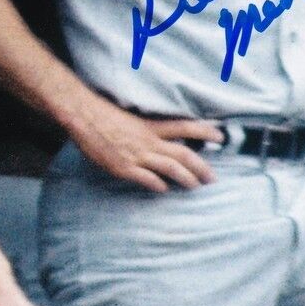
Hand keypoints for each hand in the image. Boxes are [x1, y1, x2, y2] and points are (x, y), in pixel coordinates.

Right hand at [68, 92, 221, 190]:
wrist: (83, 117)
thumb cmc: (105, 115)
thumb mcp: (132, 118)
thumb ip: (148, 129)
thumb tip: (162, 139)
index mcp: (151, 126)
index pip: (186, 127)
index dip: (205, 132)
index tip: (221, 137)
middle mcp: (149, 140)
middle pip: (183, 154)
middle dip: (202, 167)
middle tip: (213, 178)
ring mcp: (137, 155)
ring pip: (170, 169)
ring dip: (187, 179)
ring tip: (196, 186)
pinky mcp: (124, 167)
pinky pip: (147, 179)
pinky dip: (158, 186)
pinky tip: (164, 190)